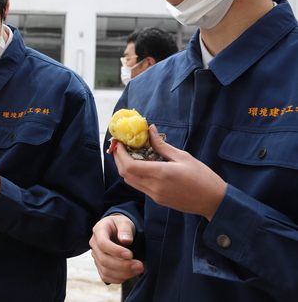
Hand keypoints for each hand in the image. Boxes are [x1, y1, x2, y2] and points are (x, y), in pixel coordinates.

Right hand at [89, 214, 143, 283]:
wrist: (116, 229)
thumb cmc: (120, 225)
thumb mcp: (124, 222)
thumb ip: (125, 230)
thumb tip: (127, 240)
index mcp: (99, 230)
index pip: (103, 243)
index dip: (116, 251)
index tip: (131, 254)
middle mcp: (94, 244)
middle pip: (104, 260)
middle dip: (123, 265)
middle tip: (140, 265)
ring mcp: (96, 256)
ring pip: (105, 270)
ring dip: (123, 273)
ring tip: (138, 269)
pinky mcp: (100, 265)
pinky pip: (106, 277)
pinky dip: (118, 279)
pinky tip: (130, 274)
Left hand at [110, 125, 226, 219]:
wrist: (214, 202)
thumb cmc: (203, 177)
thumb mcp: (183, 157)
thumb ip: (162, 145)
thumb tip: (150, 130)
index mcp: (160, 174)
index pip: (129, 166)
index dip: (120, 154)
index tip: (119, 142)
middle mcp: (154, 187)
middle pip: (125, 174)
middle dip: (118, 159)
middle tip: (120, 146)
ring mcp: (155, 195)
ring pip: (130, 181)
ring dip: (125, 167)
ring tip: (128, 154)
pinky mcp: (158, 200)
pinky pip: (139, 186)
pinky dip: (135, 175)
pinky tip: (141, 165)